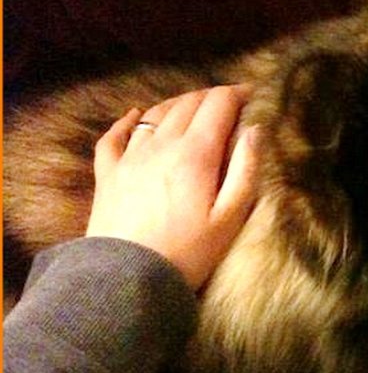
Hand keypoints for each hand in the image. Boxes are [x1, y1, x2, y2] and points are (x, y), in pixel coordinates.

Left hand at [86, 85, 260, 289]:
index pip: (218, 105)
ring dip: (178, 103)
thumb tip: (255, 130)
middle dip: (211, 96)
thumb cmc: (188, 252)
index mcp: (195, 154)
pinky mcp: (108, 174)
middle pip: (188, 103)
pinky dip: (127, 120)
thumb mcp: (230, 217)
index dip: (237, 94)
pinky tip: (135, 115)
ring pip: (155, 114)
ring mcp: (130, 157)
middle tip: (229, 102)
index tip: (252, 94)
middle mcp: (161, 145)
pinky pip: (114, 136)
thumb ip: (246, 170)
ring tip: (194, 106)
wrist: (127, 279)